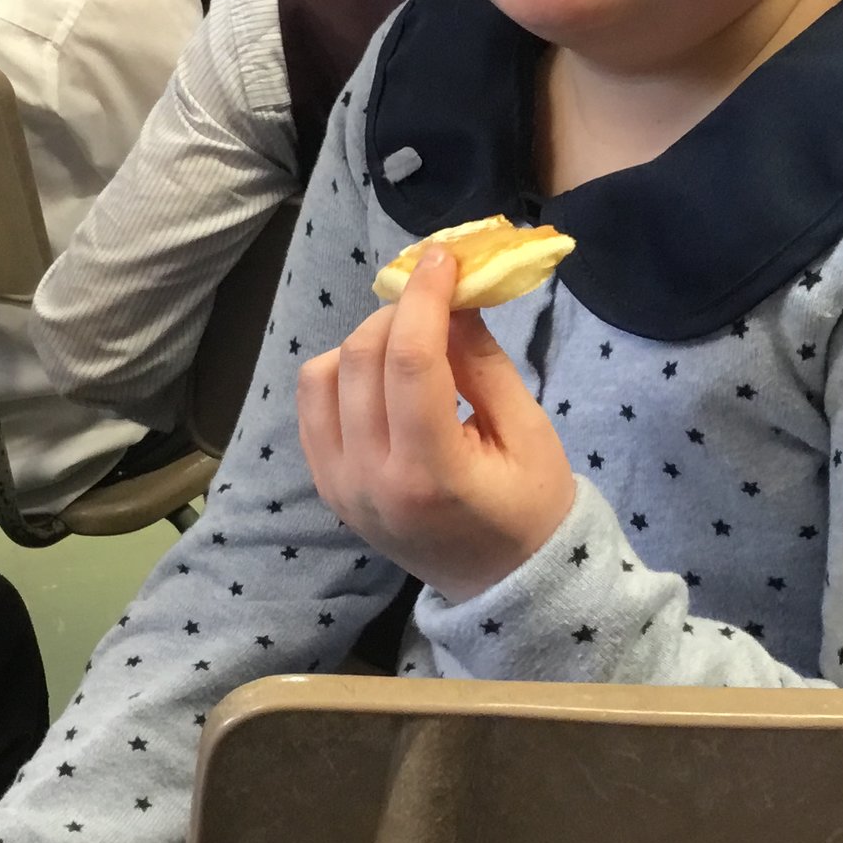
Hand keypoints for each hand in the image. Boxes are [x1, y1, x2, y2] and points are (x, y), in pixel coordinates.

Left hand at [299, 246, 575, 602]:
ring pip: (323, 373)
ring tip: (412, 342)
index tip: (442, 257)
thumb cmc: (530, 509)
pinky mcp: (326, 484)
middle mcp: (368, 479)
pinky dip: (341, 372)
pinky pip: (312, 404)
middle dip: (399, 311)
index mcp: (428, 474)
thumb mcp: (527, 432)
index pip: (407, 359)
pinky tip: (382, 373)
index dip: (423, 295)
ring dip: (365, 340)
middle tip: (439, 297)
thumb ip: (483, 361)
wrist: (503, 586)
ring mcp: (337, 485)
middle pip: (361, 357)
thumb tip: (451, 297)